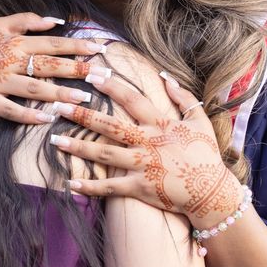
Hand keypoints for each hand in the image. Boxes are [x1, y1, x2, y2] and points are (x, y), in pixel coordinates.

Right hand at [0, 14, 105, 123]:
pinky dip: (29, 116)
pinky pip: (11, 110)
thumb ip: (27, 20)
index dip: (76, 46)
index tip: (99, 49)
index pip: (52, 44)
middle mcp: (9, 62)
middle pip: (48, 66)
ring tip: (81, 100)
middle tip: (101, 76)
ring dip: (58, 94)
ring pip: (33, 89)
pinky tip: (48, 119)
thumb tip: (56, 20)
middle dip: (76, 70)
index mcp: (15, 43)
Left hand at [50, 71, 241, 224]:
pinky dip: (90, 186)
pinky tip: (70, 183)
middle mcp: (148, 142)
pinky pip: (110, 187)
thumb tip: (165, 76)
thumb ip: (184, 97)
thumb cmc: (206, 155)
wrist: (212, 192)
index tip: (90, 74)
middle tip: (59, 105)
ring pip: (104, 154)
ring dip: (78, 147)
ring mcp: (142, 165)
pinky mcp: (139, 187)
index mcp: (160, 124)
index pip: (131, 99)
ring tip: (54, 140)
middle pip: (110, 125)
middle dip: (83, 114)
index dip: (110, 85)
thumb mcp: (200, 121)